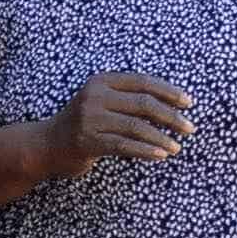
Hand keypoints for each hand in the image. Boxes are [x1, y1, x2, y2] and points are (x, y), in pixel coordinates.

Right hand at [40, 70, 194, 174]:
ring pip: (136, 126)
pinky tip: (160, 156)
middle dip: (171, 116)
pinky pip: (124, 146)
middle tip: (189, 128)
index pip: (143, 82)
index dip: (169, 92)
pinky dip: (146, 151)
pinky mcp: (88, 142)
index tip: (189, 103)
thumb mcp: (102, 102)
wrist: (47, 145)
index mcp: (102, 81)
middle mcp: (95, 96)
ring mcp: (90, 119)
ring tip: (177, 147)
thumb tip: (173, 107)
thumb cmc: (84, 124)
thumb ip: (128, 100)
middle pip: (143, 103)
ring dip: (162, 138)